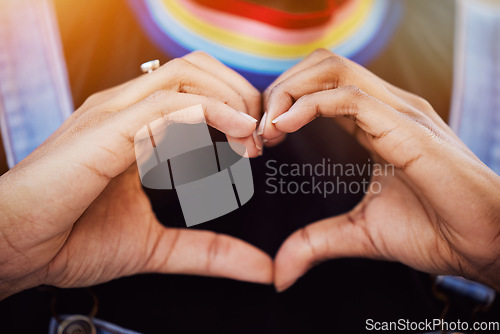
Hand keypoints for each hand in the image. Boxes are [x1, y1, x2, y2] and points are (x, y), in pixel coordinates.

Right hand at [0, 51, 270, 298]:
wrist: (15, 249)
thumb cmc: (71, 241)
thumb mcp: (158, 246)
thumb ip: (210, 252)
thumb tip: (260, 268)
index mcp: (135, 127)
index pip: (195, 87)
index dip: (235, 106)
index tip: (257, 144)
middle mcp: (124, 110)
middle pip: (196, 68)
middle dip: (240, 93)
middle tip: (262, 134)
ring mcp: (113, 113)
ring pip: (186, 75)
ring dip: (231, 99)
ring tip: (251, 138)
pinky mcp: (106, 129)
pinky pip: (167, 104)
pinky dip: (210, 112)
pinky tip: (235, 133)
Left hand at [263, 49, 499, 291]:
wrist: (486, 245)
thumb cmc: (435, 232)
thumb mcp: (360, 233)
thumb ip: (317, 242)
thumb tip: (281, 270)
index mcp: (377, 122)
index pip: (322, 85)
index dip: (285, 102)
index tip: (262, 136)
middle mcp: (388, 107)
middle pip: (322, 65)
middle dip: (282, 89)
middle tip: (260, 128)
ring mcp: (400, 112)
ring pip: (332, 70)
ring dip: (289, 93)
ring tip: (269, 129)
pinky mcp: (407, 128)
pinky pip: (349, 97)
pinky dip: (308, 105)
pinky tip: (284, 128)